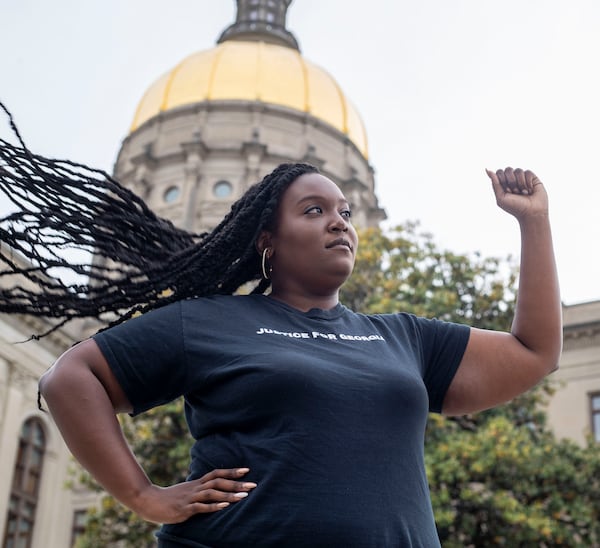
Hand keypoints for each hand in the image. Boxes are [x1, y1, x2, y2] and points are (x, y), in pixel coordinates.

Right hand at [132, 468, 256, 523]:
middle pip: (219, 482)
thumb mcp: (187, 491)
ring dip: (229, 494)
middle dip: (236, 483)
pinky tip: (224, 505)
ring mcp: (191, 498)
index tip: (247, 470)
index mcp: (197, 483)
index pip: (217, 473)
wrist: (150, 501)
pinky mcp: (185, 509)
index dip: (232, 472)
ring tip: (243, 496)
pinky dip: (214, 506)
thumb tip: (213, 489)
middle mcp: (196, 488)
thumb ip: (200, 489)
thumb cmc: (171, 498)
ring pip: (213, 493)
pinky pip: (201, 507)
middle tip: (253, 484)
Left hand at [486, 167, 547, 221]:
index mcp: (503, 185)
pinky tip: (530, 190)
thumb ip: (495, 184)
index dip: (502, 180)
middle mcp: (513, 180)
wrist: (531, 212)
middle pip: (508, 169)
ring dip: (520, 183)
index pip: (499, 173)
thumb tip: (487, 170)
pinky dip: (528, 182)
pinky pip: (527, 172)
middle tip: (515, 192)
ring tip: (523, 192)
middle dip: (511, 181)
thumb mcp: (501, 197)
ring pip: (518, 170)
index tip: (507, 191)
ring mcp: (522, 179)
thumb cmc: (515, 207)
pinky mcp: (533, 178)